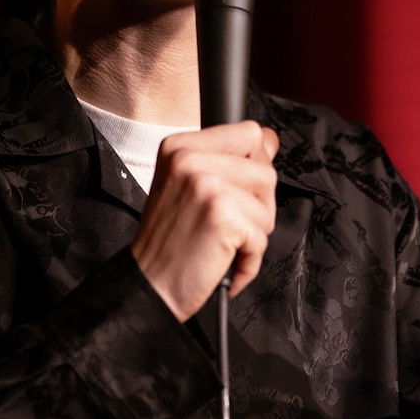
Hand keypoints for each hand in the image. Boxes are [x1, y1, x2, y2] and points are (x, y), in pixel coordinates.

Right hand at [131, 120, 279, 319]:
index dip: (253, 167)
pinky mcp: (222, 215)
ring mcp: (206, 185)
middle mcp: (189, 160)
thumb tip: (270, 139)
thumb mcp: (189, 186)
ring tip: (220, 241)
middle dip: (256, 207)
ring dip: (253, 233)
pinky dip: (249, 259)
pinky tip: (221, 259)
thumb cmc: (169, 242)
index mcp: (180, 147)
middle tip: (221, 224)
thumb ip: (230, 159)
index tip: (233, 192)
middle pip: (266, 171)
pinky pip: (262, 236)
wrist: (149, 285)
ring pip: (268, 205)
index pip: (249, 134)